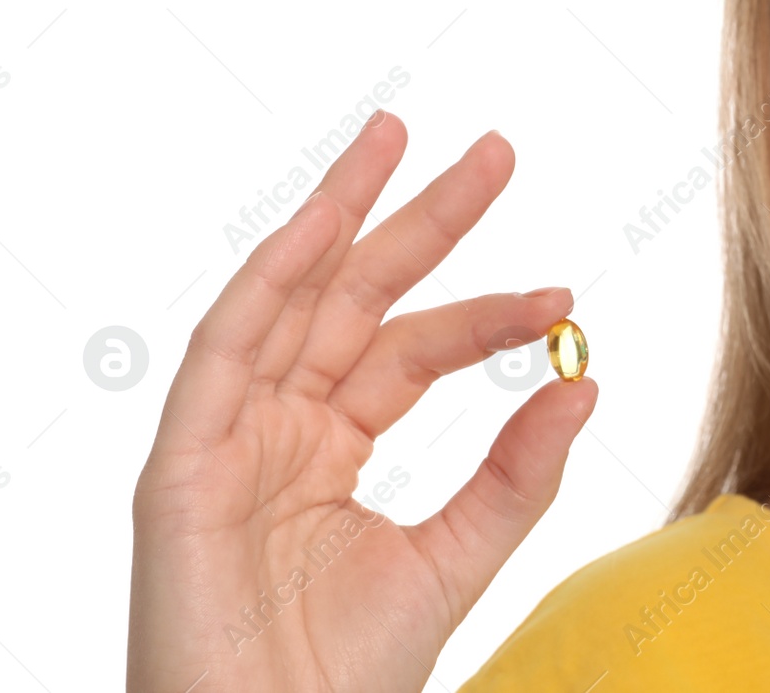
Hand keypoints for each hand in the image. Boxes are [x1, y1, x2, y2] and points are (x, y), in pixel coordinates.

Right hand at [128, 114, 597, 691]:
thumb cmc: (346, 675)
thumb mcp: (454, 556)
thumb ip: (518, 474)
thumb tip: (586, 382)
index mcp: (331, 447)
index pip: (415, 352)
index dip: (486, 316)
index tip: (562, 295)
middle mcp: (278, 424)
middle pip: (355, 296)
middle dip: (422, 220)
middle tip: (497, 151)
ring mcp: (228, 433)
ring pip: (289, 294)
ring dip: (342, 209)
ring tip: (399, 132)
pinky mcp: (183, 457)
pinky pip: (227, 343)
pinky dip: (274, 276)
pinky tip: (328, 217)